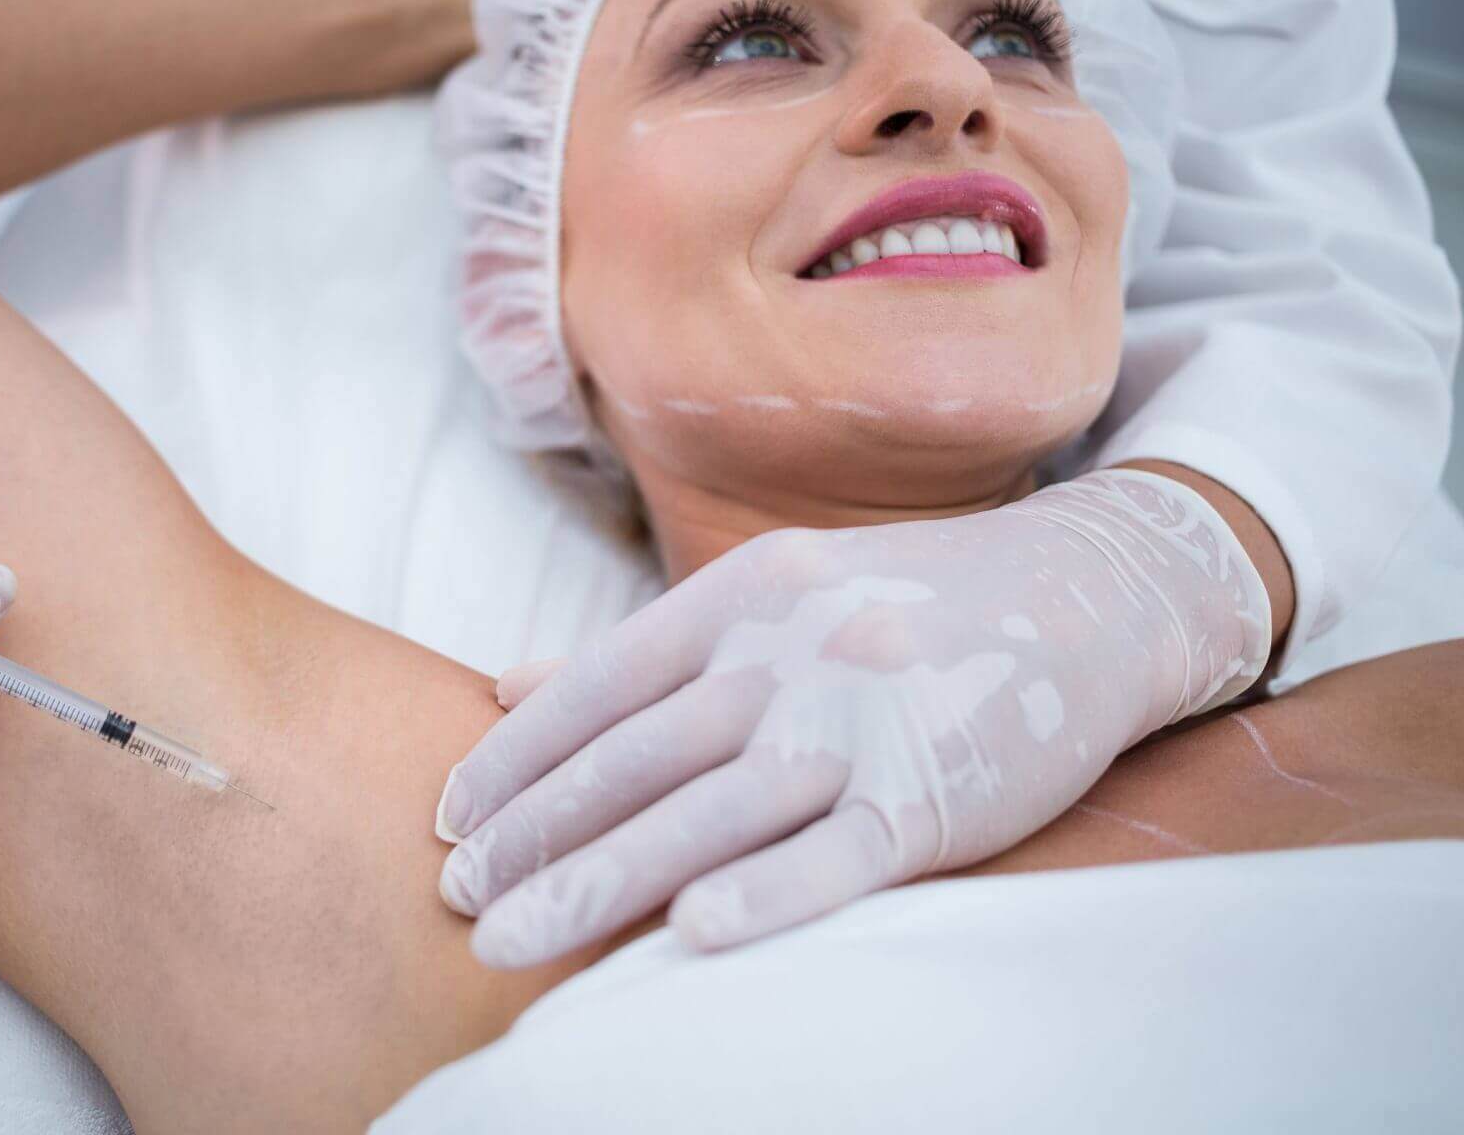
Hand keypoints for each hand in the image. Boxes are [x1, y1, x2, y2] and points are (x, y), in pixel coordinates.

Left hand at [434, 470, 1270, 966]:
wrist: (1083, 590)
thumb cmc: (898, 604)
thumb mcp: (762, 593)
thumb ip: (635, 648)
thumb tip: (506, 684)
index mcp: (737, 597)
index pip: (598, 687)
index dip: (514, 759)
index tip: (448, 819)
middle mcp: (786, 651)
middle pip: (633, 756)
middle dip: (532, 832)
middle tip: (454, 896)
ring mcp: (860, 720)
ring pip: (708, 809)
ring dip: (596, 879)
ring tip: (507, 940)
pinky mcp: (933, 791)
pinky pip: (838, 851)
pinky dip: (765, 890)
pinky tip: (690, 934)